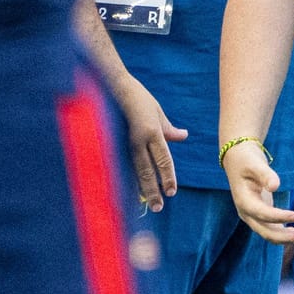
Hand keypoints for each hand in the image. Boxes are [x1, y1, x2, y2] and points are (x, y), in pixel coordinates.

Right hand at [109, 75, 187, 212]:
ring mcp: (123, 143)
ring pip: (132, 171)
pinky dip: (125, 179)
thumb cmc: (137, 97)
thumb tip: (183, 136)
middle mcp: (138, 140)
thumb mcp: (157, 111)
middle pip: (147, 171)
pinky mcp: (112, 143)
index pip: (162, 160)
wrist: (111, 85)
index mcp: (152, 132)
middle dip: (153, 190)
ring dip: (139, 189)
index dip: (167, 177)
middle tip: (159, 208)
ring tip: (144, 204)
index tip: (172, 192)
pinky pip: (121, 164)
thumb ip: (168, 129)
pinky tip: (126, 191)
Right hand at [221, 140, 293, 244]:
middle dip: (286, 237)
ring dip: (290, 237)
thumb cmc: (247, 160)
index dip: (279, 217)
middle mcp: (248, 213)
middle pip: (266, 232)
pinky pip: (276, 229)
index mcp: (244, 201)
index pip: (262, 214)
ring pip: (272, 234)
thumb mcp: (255, 164)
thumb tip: (275, 186)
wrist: (238, 160)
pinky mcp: (263, 215)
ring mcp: (255, 216)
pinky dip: (289, 232)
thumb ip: (265, 175)